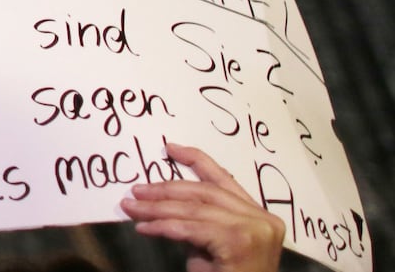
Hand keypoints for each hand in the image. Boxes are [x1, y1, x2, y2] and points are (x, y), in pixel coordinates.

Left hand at [120, 143, 284, 271]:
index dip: (196, 160)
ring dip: (157, 208)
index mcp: (259, 215)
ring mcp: (255, 230)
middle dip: (166, 189)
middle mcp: (262, 219)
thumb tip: (161, 202)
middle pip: (205, 193)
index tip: (171, 149)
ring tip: (132, 208)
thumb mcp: (211, 245)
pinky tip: (144, 227)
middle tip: (136, 191)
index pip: (224, 180)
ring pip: (194, 210)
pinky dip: (164, 226)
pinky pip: (191, 228)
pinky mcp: (239, 242)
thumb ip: (198, 221)